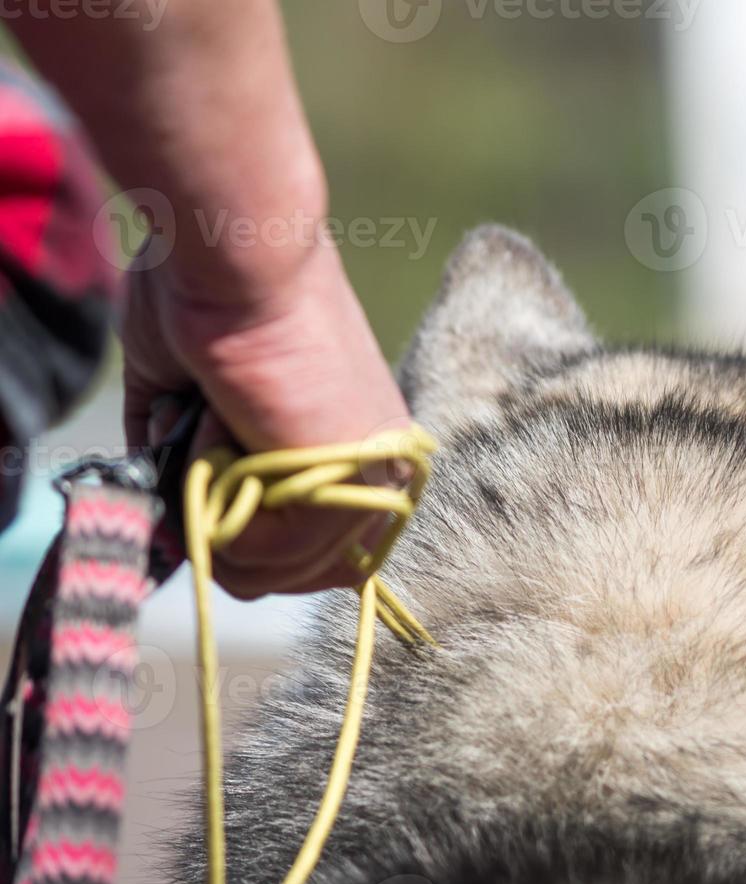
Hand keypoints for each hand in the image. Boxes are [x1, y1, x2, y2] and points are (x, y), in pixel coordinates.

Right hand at [121, 235, 412, 598]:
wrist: (238, 254)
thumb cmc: (211, 298)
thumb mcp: (200, 401)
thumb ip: (201, 469)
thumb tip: (173, 530)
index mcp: (365, 453)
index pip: (324, 557)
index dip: (255, 548)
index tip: (207, 493)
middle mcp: (383, 475)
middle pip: (302, 578)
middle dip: (226, 541)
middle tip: (188, 456)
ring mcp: (371, 486)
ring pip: (273, 572)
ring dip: (211, 506)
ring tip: (207, 418)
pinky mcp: (346, 490)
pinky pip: (259, 550)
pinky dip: (210, 492)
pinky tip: (215, 419)